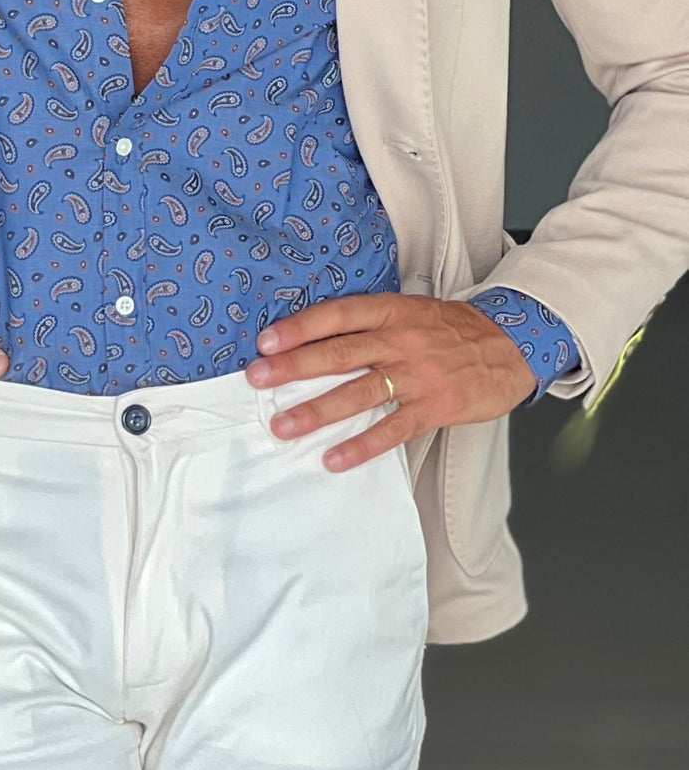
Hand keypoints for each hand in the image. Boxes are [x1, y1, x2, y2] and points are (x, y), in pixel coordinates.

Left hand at [245, 292, 534, 471]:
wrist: (513, 345)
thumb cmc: (452, 330)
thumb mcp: (411, 311)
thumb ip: (370, 323)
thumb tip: (314, 340)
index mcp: (392, 312)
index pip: (338, 315)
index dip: (300, 327)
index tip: (266, 342)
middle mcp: (400, 341)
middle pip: (340, 353)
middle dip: (294, 368)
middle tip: (257, 380)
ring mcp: (417, 375)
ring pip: (359, 393)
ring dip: (317, 411)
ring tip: (283, 426)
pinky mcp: (434, 407)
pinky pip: (392, 429)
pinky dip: (362, 446)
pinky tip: (335, 459)